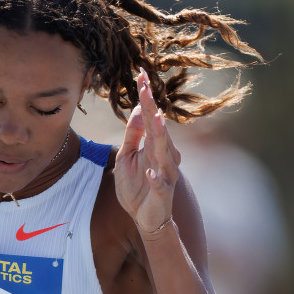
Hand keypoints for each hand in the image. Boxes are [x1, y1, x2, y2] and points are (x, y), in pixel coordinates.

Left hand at [114, 69, 180, 236]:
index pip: (149, 117)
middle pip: (157, 128)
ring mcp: (165, 174)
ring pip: (163, 152)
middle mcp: (163, 156)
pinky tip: (151, 173)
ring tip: (156, 118)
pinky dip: (156, 179)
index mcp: (154, 145)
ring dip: (160, 136)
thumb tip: (139, 109)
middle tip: (146, 85)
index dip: (145, 97)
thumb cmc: (137, 187)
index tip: (140, 75)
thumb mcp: (128, 157)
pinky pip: (159, 185)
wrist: (145, 218)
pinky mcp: (162, 193)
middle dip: (152, 107)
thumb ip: (133, 135)